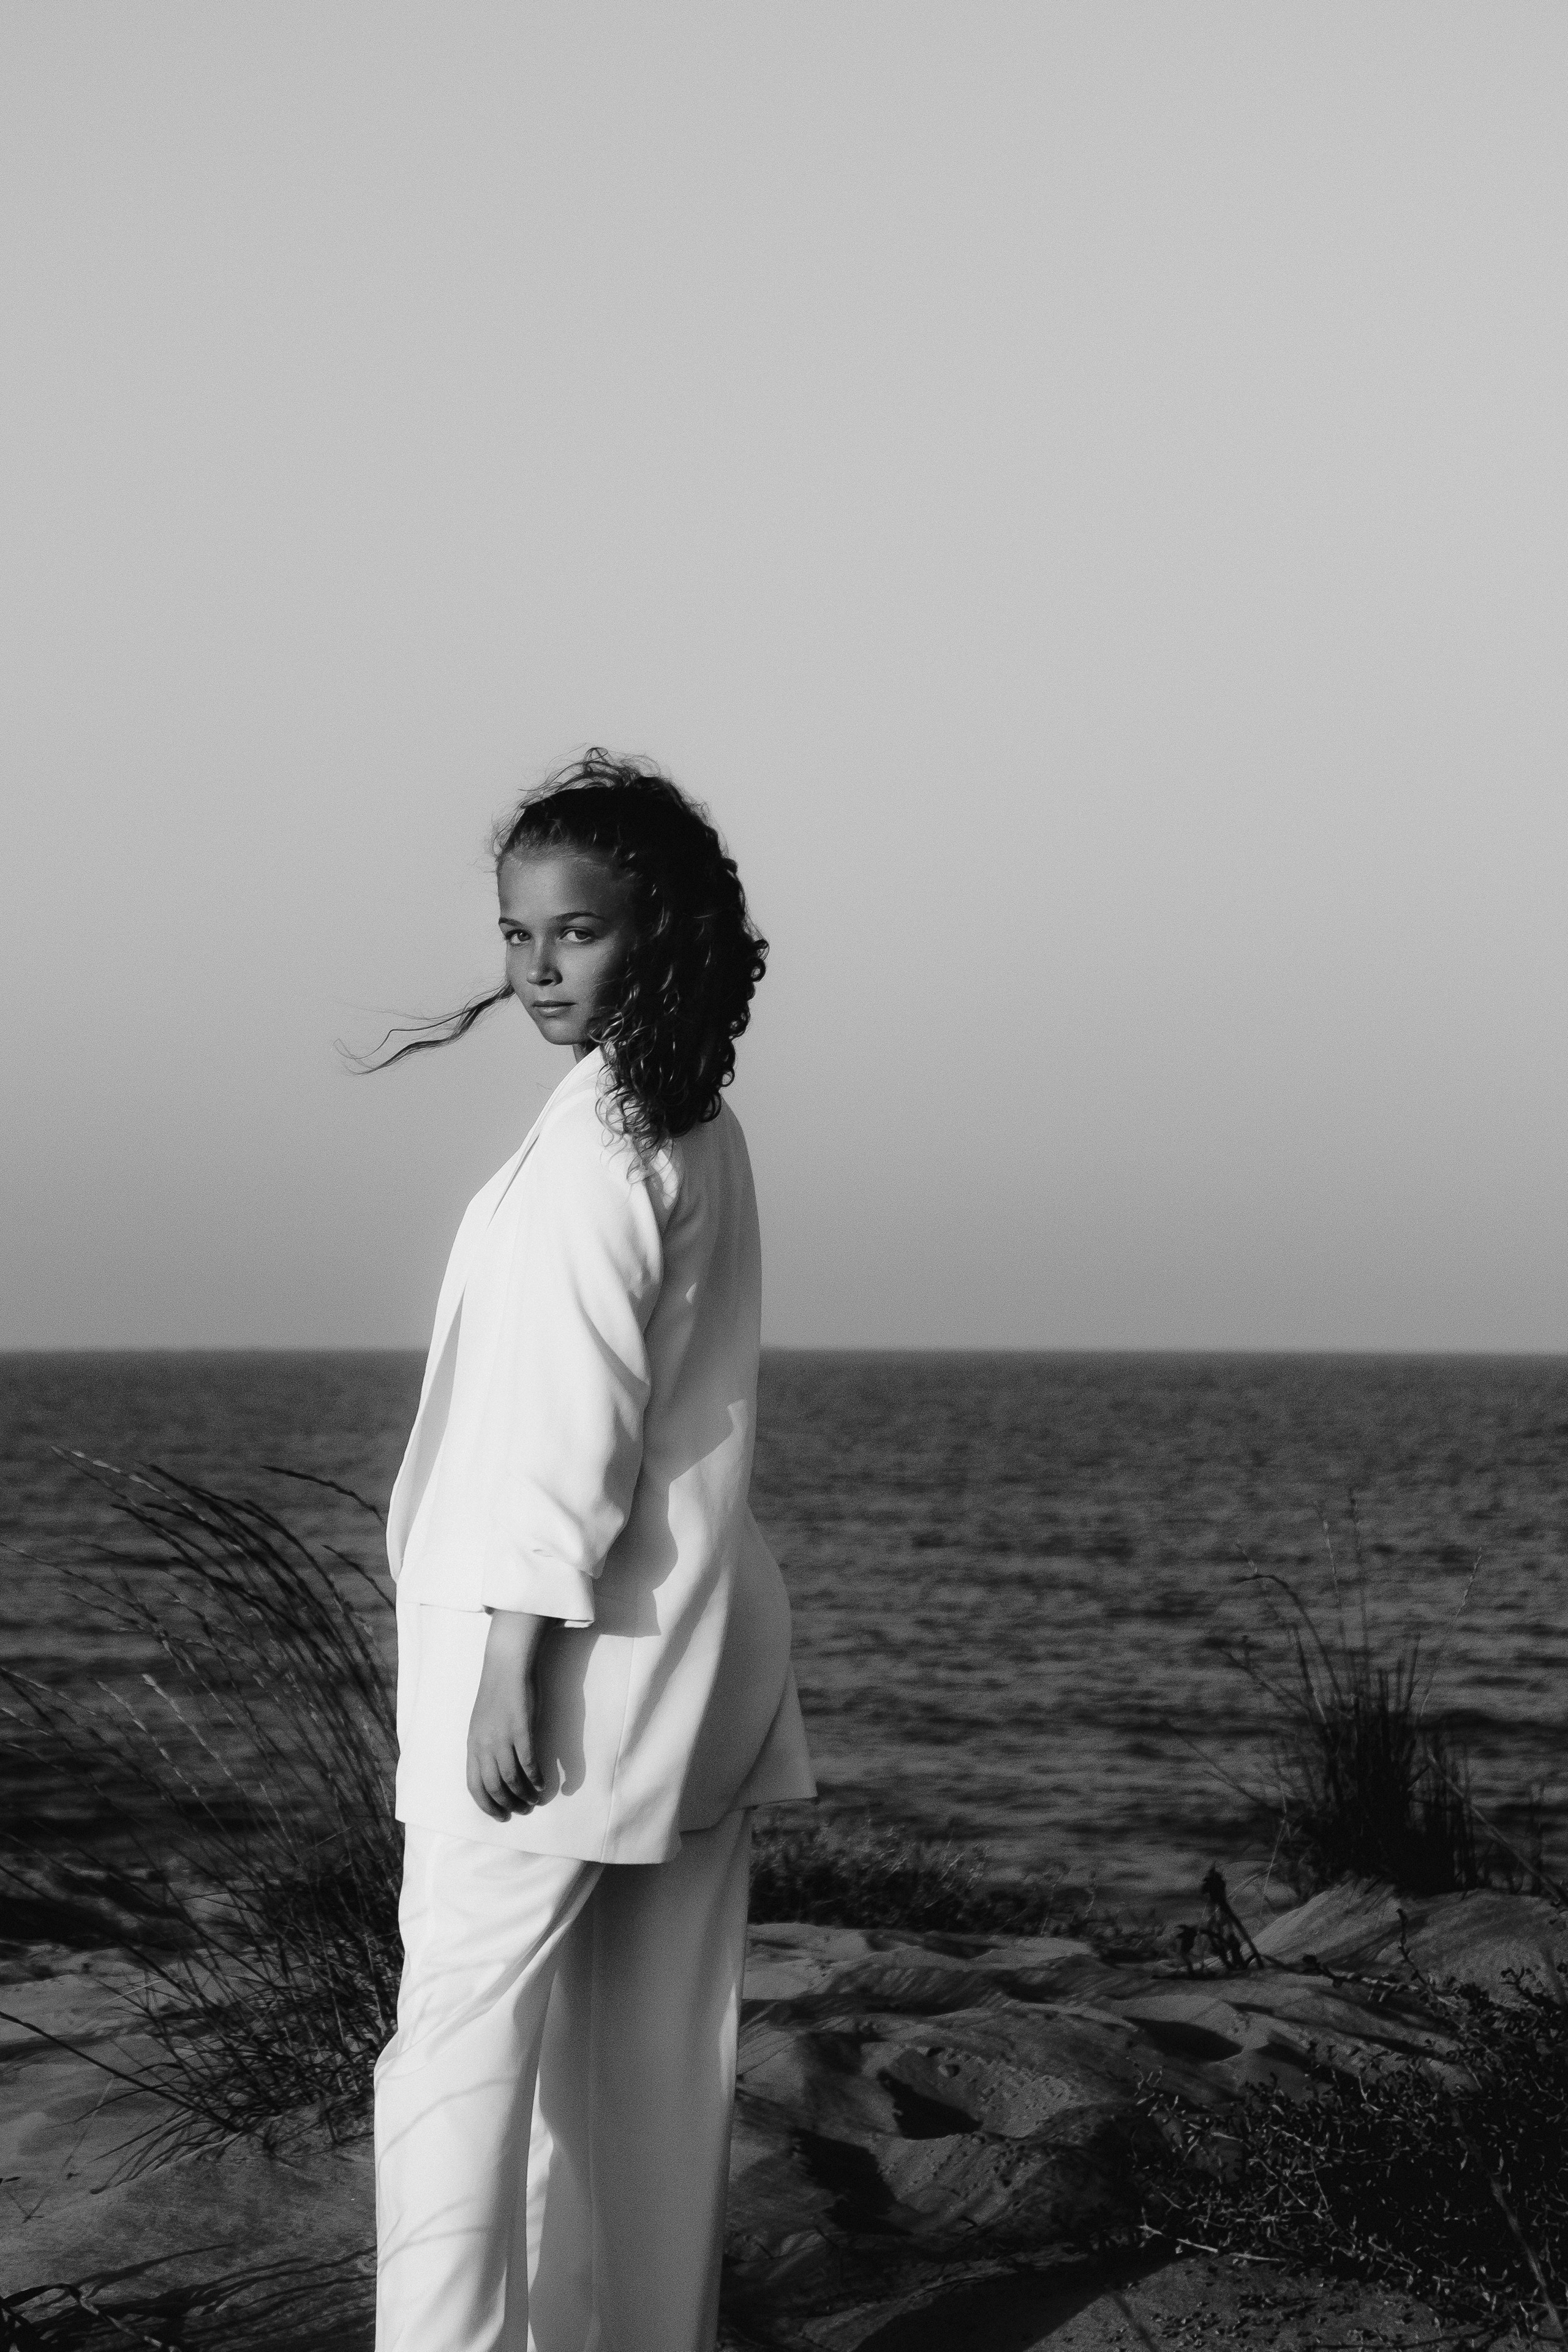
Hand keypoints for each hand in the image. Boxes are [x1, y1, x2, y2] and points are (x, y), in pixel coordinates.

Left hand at [466, 1611, 551, 1820]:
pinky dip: (535, 1778)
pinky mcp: (521, 1729)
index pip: (474, 1785)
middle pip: (493, 1786)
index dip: (486, 1804)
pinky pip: (528, 1762)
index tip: (500, 1815)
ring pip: (511, 1778)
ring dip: (524, 1795)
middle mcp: (484, 1744)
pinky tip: (542, 1784)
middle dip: (507, 1804)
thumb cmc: (497, 1694)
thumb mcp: (482, 1724)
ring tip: (534, 1800)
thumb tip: (496, 1771)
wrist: (507, 1666)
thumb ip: (486, 1747)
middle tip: (521, 1811)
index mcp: (472, 1744)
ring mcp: (502, 1737)